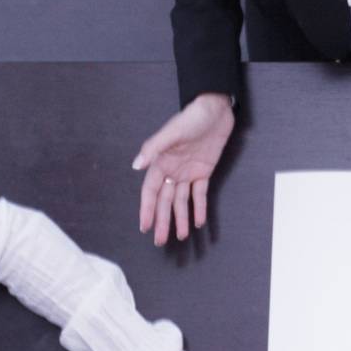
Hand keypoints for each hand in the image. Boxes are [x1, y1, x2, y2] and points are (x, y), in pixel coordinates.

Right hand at [134, 93, 234, 246]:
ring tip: (179, 236)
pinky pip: (200, 193)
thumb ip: (154, 148)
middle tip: (160, 241)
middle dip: (163, 220)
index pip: (151, 192)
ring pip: (182, 201)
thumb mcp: (172, 132)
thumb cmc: (191, 118)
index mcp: (160, 162)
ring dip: (180, 218)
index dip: (147, 209)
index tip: (145, 226)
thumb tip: (136, 165)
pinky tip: (197, 222)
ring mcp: (188, 172)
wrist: (215, 110)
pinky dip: (199, 207)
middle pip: (166, 201)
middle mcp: (172, 170)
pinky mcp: (204, 171)